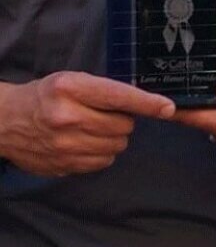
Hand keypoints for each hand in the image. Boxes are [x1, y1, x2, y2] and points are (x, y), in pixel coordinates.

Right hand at [0, 72, 175, 175]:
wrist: (6, 121)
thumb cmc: (45, 95)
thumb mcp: (72, 80)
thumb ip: (103, 90)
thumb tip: (141, 102)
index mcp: (71, 88)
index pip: (118, 96)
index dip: (146, 103)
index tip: (167, 108)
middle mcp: (68, 117)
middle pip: (123, 125)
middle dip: (124, 120)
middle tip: (107, 114)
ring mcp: (65, 145)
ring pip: (116, 146)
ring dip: (114, 138)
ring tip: (94, 128)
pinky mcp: (63, 166)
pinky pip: (103, 162)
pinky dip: (102, 153)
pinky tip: (86, 142)